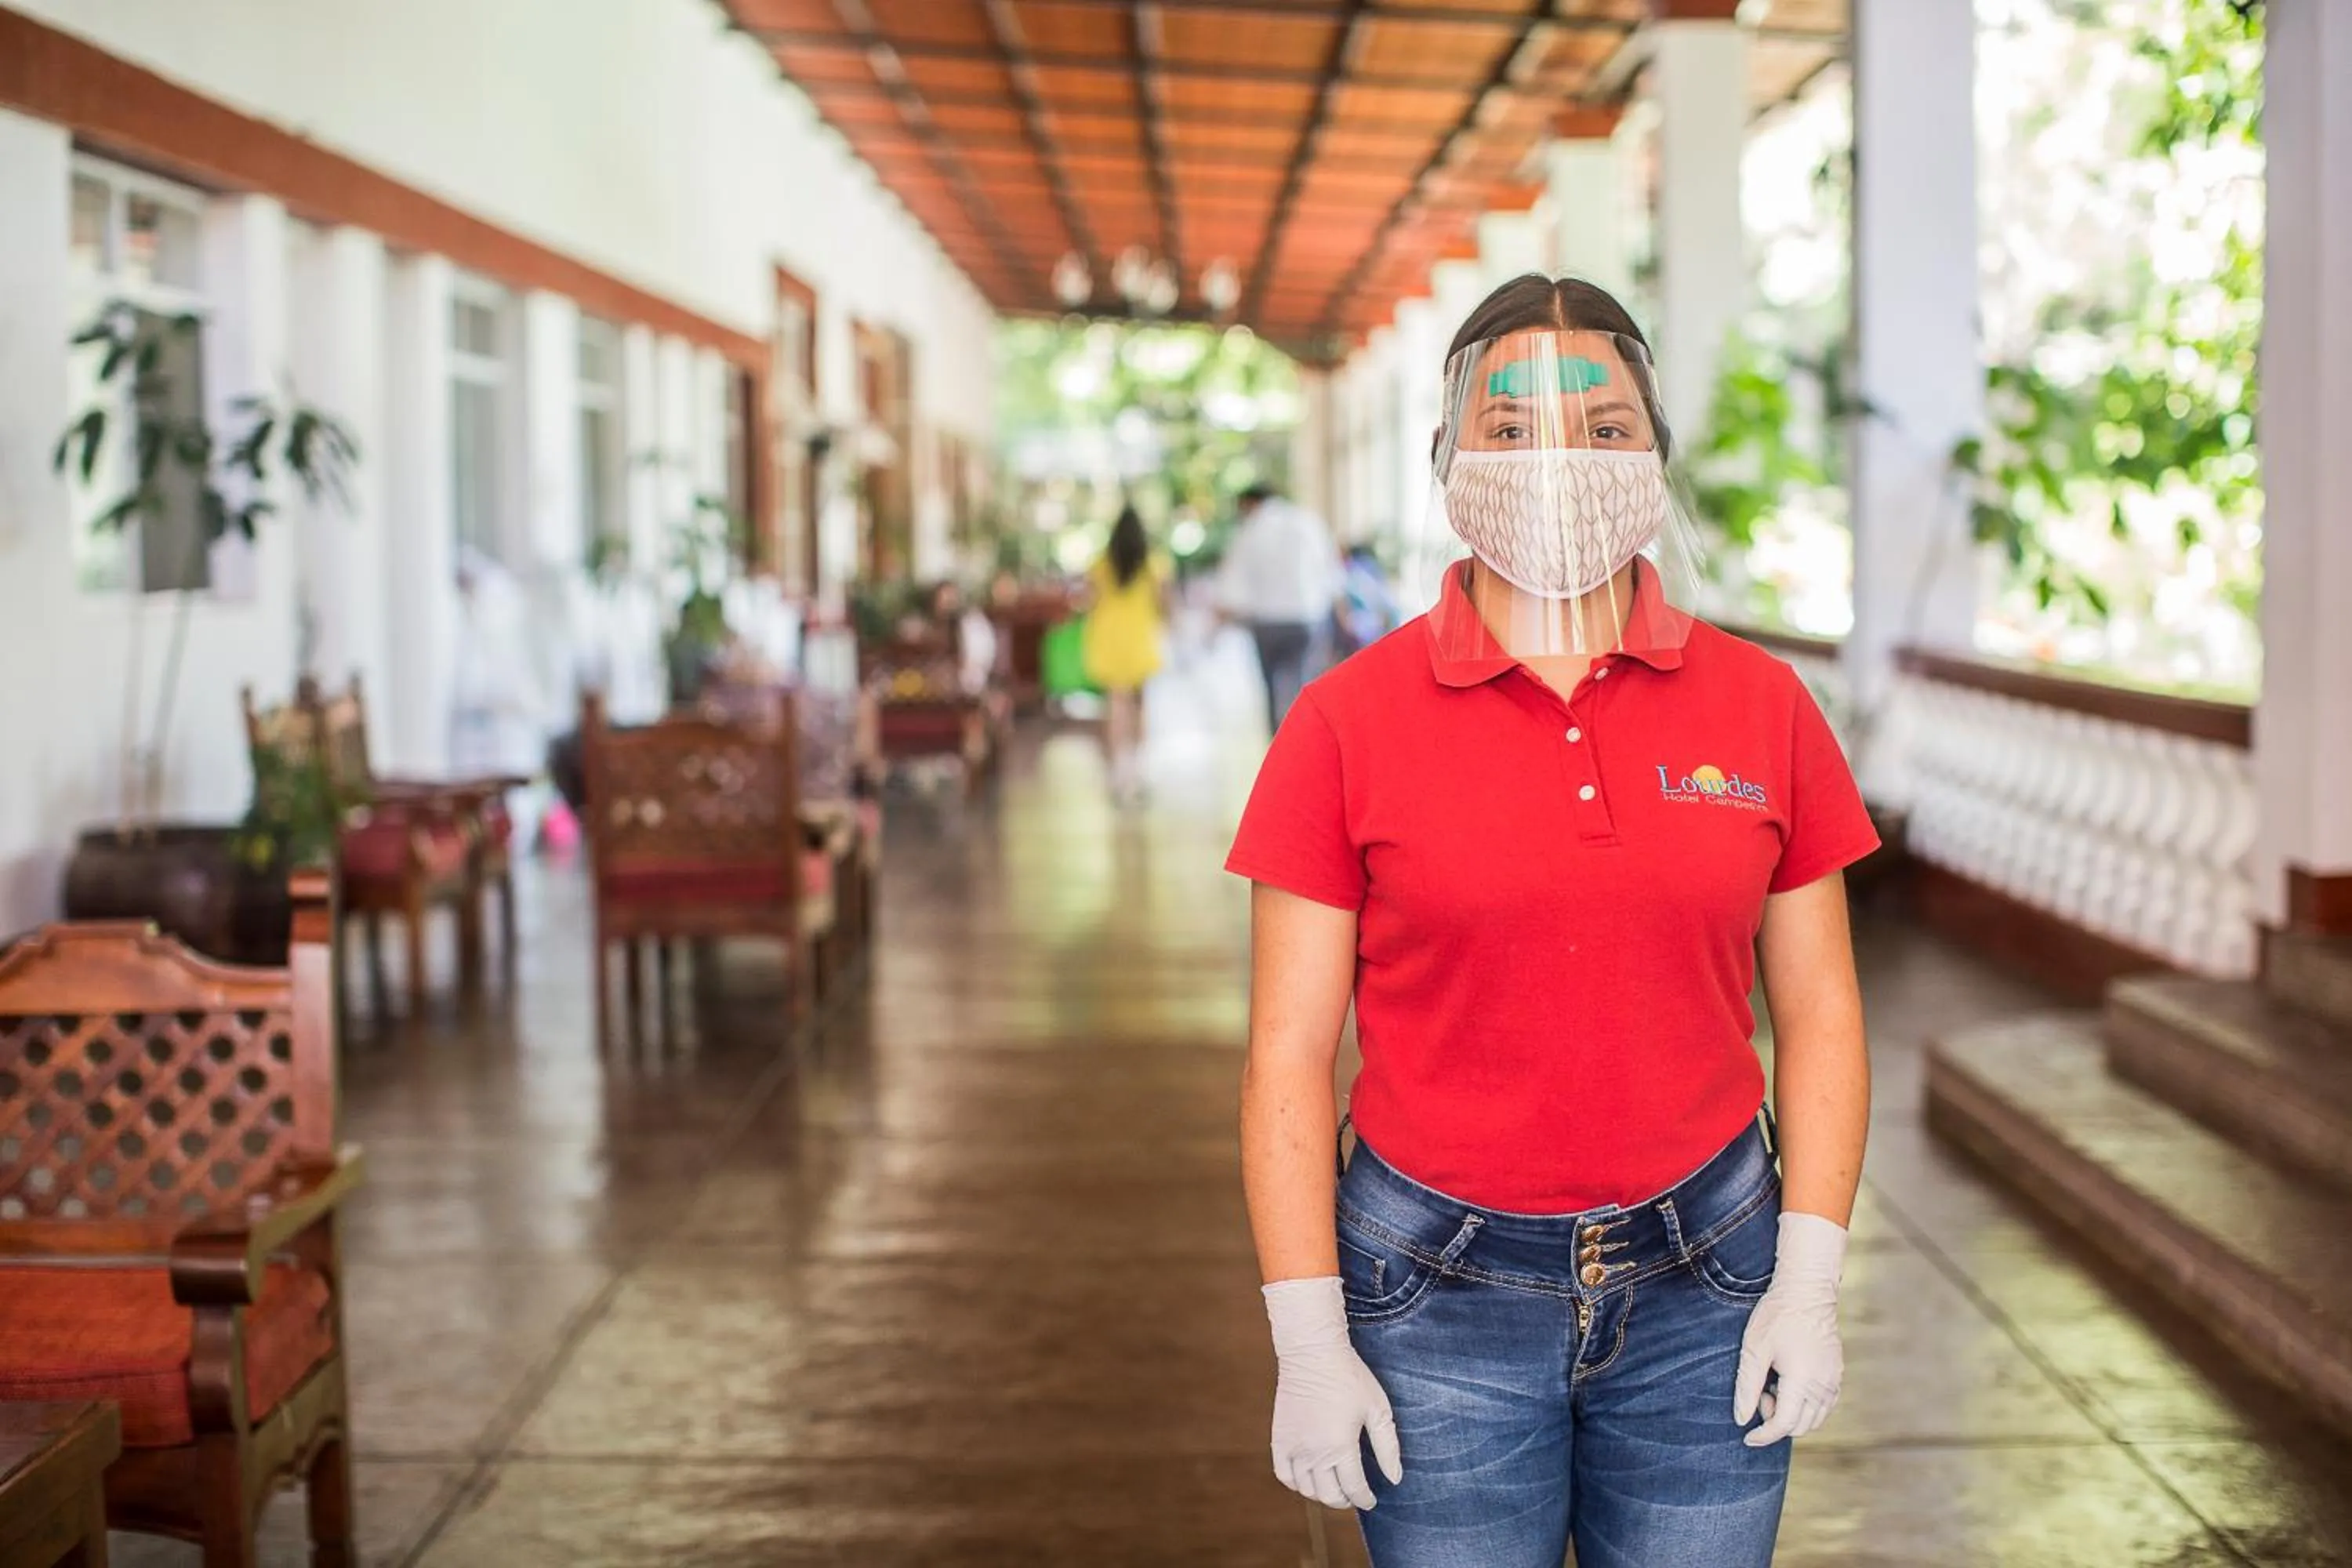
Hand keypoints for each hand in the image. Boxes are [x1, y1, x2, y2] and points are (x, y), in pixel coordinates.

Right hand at [1264, 1276, 1402, 1508]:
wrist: (1312, 1353)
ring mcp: (1294, 1447)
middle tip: (1353, 1495)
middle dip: (1344, 1501)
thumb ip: (1388, 1447)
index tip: (1371, 1500)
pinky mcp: (1279, 1439)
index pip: (1354, 1489)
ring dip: (1322, 1495)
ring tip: (1334, 1487)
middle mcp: (1314, 1453)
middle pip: (1329, 1495)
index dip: (1365, 1499)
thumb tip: (1395, 1479)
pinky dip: (1296, 1483)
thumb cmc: (1349, 1377)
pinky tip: (1308, 1477)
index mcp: (1341, 1447)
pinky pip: (1284, 1475)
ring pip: (1306, 1489)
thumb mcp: (1377, 1409)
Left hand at [1733, 1211, 1847, 1445]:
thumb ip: (1747, 1387)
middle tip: (1760, 1393)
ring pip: (1815, 1419)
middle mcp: (1824, 1386)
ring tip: (1773, 1386)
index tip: (1747, 1437)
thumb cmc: (1776, 1317)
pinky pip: (1824, 1405)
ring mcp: (1834, 1380)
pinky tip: (1789, 1384)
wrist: (1806, 1291)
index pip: (1785, 1425)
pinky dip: (1805, 1406)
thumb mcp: (1754, 1350)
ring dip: (1791, 1414)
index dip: (1764, 1436)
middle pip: (1801, 1427)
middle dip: (1776, 1421)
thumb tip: (1741, 1420)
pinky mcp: (1837, 1373)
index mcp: (1803, 1382)